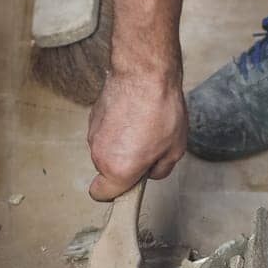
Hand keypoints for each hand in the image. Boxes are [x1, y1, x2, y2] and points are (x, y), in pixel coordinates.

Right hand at [87, 74, 187, 200]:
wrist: (144, 72)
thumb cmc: (161, 110)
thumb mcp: (174, 150)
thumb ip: (160, 170)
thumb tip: (151, 171)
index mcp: (118, 169)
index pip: (101, 195)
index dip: (117, 192)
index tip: (131, 184)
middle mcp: (100, 155)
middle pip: (107, 171)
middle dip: (125, 165)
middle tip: (147, 148)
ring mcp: (93, 135)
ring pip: (106, 151)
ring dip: (121, 145)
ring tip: (143, 127)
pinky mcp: (93, 117)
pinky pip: (105, 133)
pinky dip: (116, 129)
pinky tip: (133, 115)